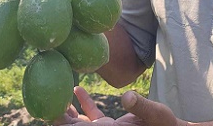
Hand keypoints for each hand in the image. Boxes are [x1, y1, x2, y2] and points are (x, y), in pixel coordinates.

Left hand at [54, 86, 187, 125]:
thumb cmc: (166, 125)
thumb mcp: (155, 114)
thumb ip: (140, 106)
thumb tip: (127, 97)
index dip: (60, 121)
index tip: (47, 106)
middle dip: (57, 115)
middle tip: (45, 95)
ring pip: (78, 124)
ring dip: (66, 111)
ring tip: (56, 93)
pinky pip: (92, 117)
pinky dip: (83, 105)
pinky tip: (77, 90)